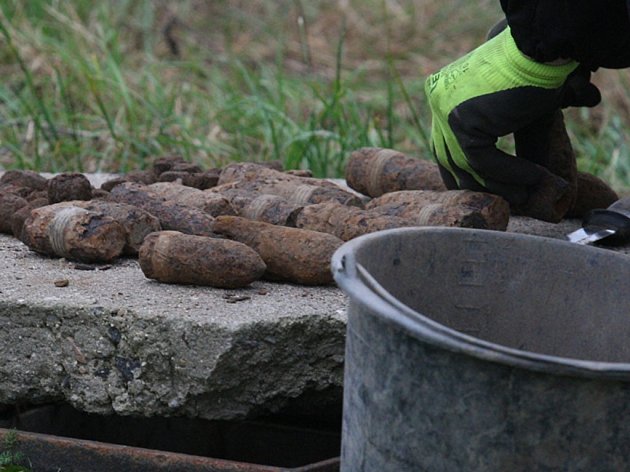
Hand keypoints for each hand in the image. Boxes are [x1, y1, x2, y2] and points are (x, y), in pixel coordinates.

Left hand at [425, 27, 578, 208]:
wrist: (540, 49)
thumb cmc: (532, 76)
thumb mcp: (502, 113)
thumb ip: (490, 140)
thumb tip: (499, 182)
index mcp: (442, 96)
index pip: (443, 145)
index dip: (459, 172)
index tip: (477, 190)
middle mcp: (438, 103)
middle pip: (447, 158)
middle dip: (473, 184)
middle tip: (500, 200)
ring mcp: (446, 112)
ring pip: (467, 165)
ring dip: (498, 186)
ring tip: (523, 197)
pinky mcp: (463, 121)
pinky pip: (483, 161)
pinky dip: (510, 174)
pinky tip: (533, 179)